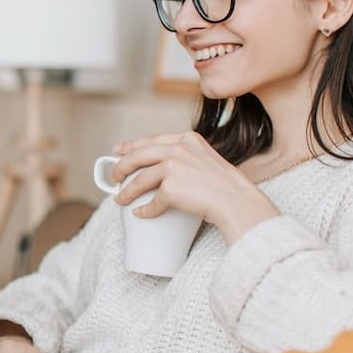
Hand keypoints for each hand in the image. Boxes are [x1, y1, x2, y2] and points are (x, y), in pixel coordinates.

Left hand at [112, 131, 278, 243]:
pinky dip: (144, 210)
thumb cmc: (226, 186)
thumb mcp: (206, 159)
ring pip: (140, 179)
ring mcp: (174, 167)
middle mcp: (179, 149)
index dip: (131, 145)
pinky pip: (152, 201)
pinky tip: (140, 213)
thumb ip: (186, 157)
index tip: (118, 151)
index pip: (151, 139)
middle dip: (121, 166)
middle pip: (138, 155)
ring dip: (126, 191)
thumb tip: (161, 169)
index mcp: (187, 139)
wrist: (237, 201)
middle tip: (114, 177)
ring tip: (120, 199)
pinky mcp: (171, 188)